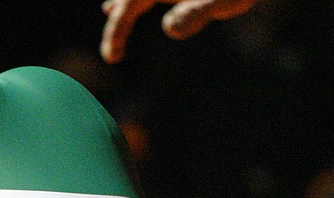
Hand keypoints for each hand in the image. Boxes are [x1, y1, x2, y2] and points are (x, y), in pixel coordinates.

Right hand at [100, 0, 258, 62]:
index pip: (129, 5)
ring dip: (126, 4)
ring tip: (110, 9)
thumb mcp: (223, 0)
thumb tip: (170, 28)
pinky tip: (144, 3)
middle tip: (112, 55)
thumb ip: (196, 13)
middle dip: (118, 24)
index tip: (113, 57)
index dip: (116, 31)